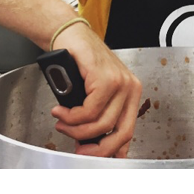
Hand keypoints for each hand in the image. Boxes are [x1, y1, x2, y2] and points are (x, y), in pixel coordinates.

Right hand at [50, 21, 142, 157]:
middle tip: (78, 148)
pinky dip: (72, 117)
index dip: (114, 150)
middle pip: (120, 132)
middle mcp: (130, 89)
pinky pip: (89, 110)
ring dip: (76, 130)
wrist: (68, 36)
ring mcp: (120, 83)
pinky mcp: (106, 78)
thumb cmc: (78, 63)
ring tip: (62, 124)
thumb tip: (94, 143)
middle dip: (97, 148)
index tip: (98, 157)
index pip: (129, 131)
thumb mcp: (93, 93)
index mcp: (131, 95)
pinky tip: (62, 113)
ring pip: (101, 123)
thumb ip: (98, 115)